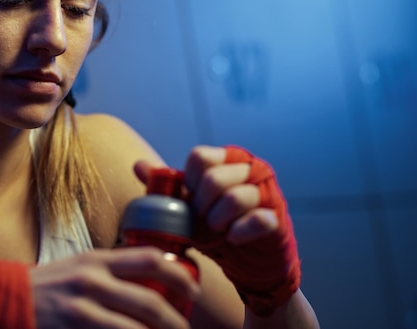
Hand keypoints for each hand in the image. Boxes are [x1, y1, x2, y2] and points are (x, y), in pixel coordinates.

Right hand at [30, 247, 199, 328]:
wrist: (1, 299)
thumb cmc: (47, 285)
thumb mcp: (80, 266)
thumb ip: (111, 271)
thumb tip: (151, 281)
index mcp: (97, 260)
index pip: (150, 258)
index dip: (179, 275)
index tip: (193, 289)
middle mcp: (92, 282)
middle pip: (150, 302)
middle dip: (176, 321)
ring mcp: (80, 311)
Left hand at [135, 145, 299, 316]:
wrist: (247, 259)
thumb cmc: (217, 226)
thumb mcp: (189, 207)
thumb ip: (169, 187)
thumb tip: (139, 165)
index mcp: (227, 159)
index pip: (200, 157)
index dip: (189, 183)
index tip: (190, 202)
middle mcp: (250, 168)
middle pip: (214, 177)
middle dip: (200, 205)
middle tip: (201, 220)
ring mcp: (267, 191)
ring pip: (235, 197)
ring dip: (218, 219)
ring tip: (216, 229)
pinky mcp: (277, 216)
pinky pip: (257, 219)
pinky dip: (238, 232)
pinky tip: (232, 238)